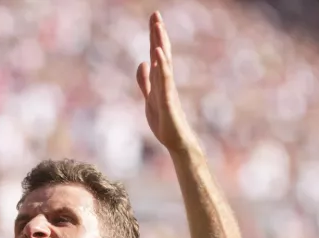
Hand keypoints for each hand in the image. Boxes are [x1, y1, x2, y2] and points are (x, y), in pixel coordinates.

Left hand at [136, 12, 195, 152]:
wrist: (176, 142)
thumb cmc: (165, 122)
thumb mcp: (149, 98)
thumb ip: (145, 81)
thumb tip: (143, 62)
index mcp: (160, 80)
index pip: (157, 54)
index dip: (155, 37)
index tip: (154, 18)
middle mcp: (166, 81)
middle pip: (162, 53)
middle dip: (158, 34)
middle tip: (156, 15)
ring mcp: (168, 90)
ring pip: (164, 63)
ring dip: (160, 45)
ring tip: (157, 27)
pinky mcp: (168, 101)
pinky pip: (164, 81)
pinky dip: (161, 66)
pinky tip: (157, 54)